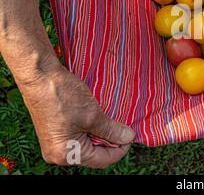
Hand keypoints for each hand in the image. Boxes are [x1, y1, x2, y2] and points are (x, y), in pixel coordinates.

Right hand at [18, 66, 134, 168]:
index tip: (132, 134)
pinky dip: (91, 127)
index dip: (121, 148)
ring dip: (102, 132)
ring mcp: (55, 142)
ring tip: (114, 119)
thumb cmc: (62, 96)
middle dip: (111, 139)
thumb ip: (111, 130)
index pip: (103, 159)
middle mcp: (58, 153)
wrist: (39, 75)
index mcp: (66, 154)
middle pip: (95, 153)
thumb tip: (128, 138)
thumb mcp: (93, 115)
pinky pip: (79, 134)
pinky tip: (101, 116)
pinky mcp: (55, 131)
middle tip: (124, 125)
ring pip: (88, 142)